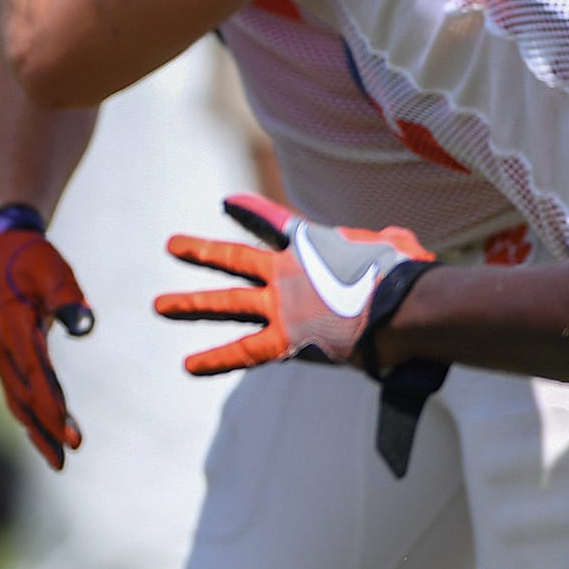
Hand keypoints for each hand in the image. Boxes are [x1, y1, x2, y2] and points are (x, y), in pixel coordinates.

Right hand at [0, 205, 93, 467]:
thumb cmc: (32, 259)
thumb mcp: (53, 269)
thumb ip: (69, 297)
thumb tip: (85, 325)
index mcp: (11, 326)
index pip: (34, 375)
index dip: (52, 406)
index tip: (71, 433)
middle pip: (22, 397)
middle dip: (45, 429)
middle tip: (68, 457)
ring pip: (16, 401)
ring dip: (36, 430)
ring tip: (58, 460)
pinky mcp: (2, 358)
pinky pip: (15, 393)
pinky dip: (30, 416)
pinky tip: (45, 434)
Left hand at [157, 194, 434, 375]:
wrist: (407, 306)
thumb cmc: (410, 276)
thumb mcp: (395, 245)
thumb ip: (379, 242)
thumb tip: (390, 245)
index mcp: (312, 245)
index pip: (274, 222)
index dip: (250, 211)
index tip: (227, 203)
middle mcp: (287, 271)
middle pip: (235, 258)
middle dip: (202, 252)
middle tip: (172, 245)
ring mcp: (281, 304)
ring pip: (225, 303)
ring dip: (190, 304)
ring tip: (158, 305)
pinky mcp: (285, 338)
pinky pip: (243, 351)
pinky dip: (216, 360)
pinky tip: (188, 366)